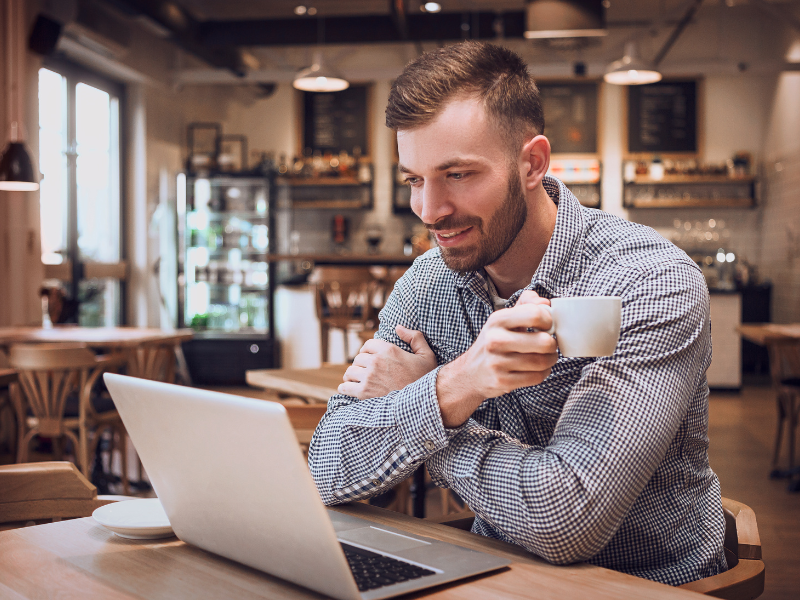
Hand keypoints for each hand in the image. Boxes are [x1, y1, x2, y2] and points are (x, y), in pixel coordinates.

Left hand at [338, 325, 437, 399]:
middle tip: (366, 371)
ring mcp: (368, 377)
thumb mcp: (427, 355)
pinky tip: (347, 388)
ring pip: (350, 371)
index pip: (367, 345)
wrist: (422, 403)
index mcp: (388, 350)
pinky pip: (345, 387)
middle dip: (361, 364)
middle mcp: (376, 361)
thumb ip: (415, 337)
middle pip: (358, 358)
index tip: (370, 357)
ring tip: (356, 379)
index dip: (368, 350)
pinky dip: (345, 387)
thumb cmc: (425, 379)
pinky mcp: (364, 393)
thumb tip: (398, 327)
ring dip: (352, 375)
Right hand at [436, 290, 557, 426]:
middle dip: (553, 344)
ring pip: (542, 361)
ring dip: (550, 360)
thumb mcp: (504, 319)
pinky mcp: (502, 381)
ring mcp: (497, 362)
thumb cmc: (494, 342)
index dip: (549, 320)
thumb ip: (525, 304)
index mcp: (497, 320)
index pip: (535, 314)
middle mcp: (495, 340)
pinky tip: (538, 369)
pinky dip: (543, 373)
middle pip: (544, 341)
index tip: (547, 325)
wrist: (471, 372)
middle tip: (550, 344)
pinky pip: (536, 377)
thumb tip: (545, 302)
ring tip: (547, 357)